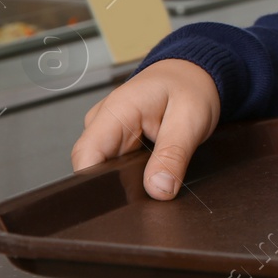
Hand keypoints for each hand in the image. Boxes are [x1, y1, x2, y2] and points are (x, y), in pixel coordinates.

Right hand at [70, 59, 220, 200]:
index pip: (84, 158)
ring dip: (128, 184)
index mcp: (115, 111)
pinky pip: (117, 168)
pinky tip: (152, 178)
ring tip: (156, 181)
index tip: (123, 202)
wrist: (192, 74)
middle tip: (151, 194)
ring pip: (105, 172)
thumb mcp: (190, 119)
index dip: (97, 185)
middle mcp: (103, 123)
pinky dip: (133, 177)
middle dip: (118, 189)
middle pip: (92, 170)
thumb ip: (173, 155)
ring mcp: (108, 134)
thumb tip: (158, 190)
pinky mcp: (118, 144)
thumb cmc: (190, 87)